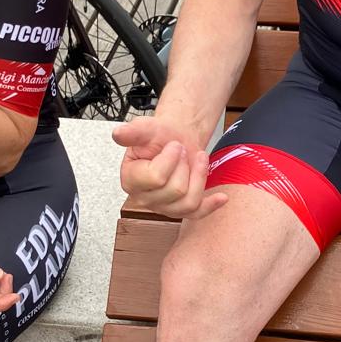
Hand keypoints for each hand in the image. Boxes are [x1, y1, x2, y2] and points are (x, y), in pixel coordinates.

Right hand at [112, 118, 227, 220]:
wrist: (175, 140)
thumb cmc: (159, 136)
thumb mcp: (146, 128)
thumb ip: (133, 132)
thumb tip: (118, 134)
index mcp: (130, 180)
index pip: (157, 178)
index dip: (171, 158)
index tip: (173, 146)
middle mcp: (143, 199)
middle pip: (176, 190)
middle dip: (185, 165)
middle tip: (182, 152)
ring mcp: (162, 207)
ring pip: (189, 202)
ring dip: (199, 175)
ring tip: (197, 159)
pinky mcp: (180, 211)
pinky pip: (197, 213)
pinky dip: (211, 206)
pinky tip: (222, 197)